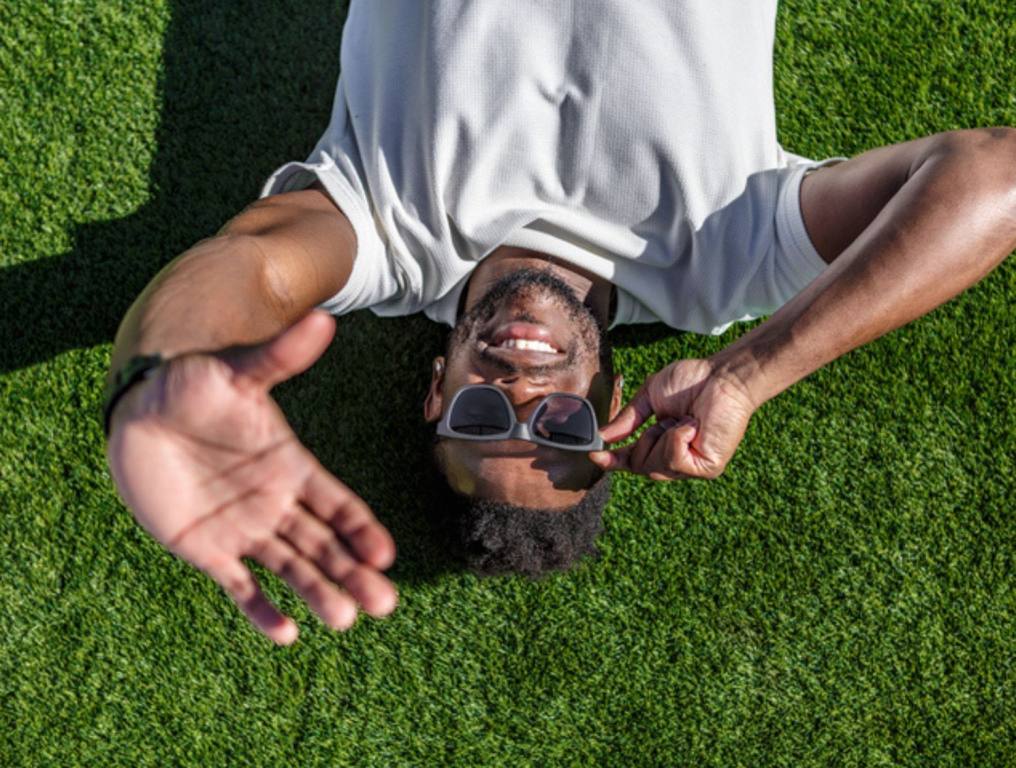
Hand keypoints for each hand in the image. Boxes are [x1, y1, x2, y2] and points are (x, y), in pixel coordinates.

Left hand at [106, 311, 396, 643]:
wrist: (140, 412)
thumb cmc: (193, 386)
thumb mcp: (238, 371)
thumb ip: (281, 357)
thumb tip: (323, 318)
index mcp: (291, 466)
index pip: (337, 503)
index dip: (361, 529)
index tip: (385, 554)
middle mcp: (275, 503)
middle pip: (323, 545)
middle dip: (353, 572)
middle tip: (382, 604)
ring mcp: (243, 529)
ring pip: (291, 568)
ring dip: (318, 593)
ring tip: (343, 620)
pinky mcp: (207, 549)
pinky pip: (238, 584)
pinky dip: (260, 608)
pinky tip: (284, 633)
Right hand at [589, 359, 756, 480]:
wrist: (722, 376)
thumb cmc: (692, 380)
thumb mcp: (649, 398)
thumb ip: (626, 420)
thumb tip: (603, 436)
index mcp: (661, 442)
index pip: (632, 460)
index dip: (612, 460)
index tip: (594, 453)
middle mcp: (677, 457)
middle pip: (641, 467)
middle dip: (644, 443)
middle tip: (661, 422)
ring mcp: (692, 465)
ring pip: (656, 468)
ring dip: (662, 438)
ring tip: (682, 419)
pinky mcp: (707, 468)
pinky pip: (675, 462)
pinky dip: (677, 439)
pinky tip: (691, 425)